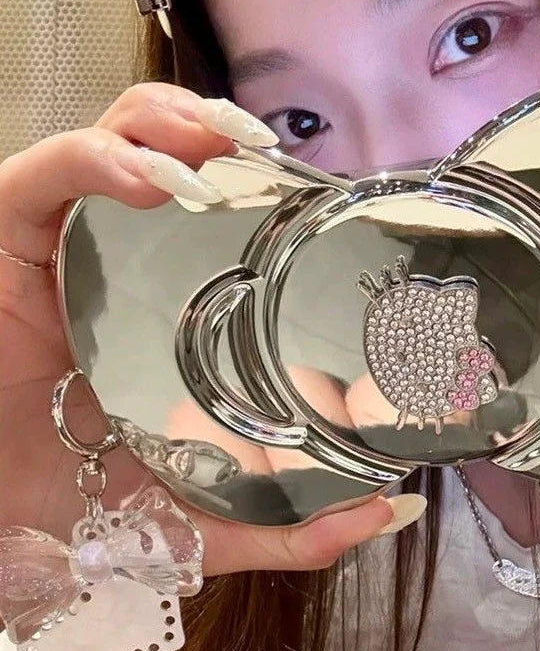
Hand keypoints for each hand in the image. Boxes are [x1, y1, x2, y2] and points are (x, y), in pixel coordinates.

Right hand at [0, 82, 420, 576]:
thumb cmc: (73, 513)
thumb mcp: (201, 518)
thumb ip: (291, 524)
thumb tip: (390, 513)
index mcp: (165, 316)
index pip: (218, 225)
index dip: (266, 194)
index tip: (324, 197)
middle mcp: (116, 270)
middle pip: (168, 160)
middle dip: (218, 135)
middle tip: (274, 156)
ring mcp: (60, 254)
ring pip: (111, 142)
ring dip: (170, 126)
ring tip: (222, 150)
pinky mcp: (5, 248)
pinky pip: (42, 177)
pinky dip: (95, 161)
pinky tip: (149, 180)